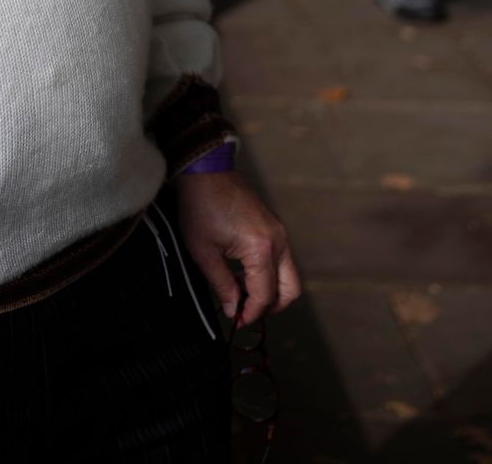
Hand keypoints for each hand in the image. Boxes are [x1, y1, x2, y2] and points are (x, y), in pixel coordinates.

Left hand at [174, 170, 300, 326]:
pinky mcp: (274, 227)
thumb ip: (222, 285)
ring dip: (270, 290)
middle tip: (246, 313)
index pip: (265, 295)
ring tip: (240, 292)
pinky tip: (242, 273)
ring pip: (288, 275)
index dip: (252, 313)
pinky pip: (281, 259)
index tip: (236, 321)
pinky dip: (268, 273)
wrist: (205, 171)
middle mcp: (278, 242)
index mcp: (261, 249)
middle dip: (272, 307)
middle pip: (290, 289)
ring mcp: (279, 232)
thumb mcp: (204, 252)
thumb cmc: (201, 207)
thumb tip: (234, 309)